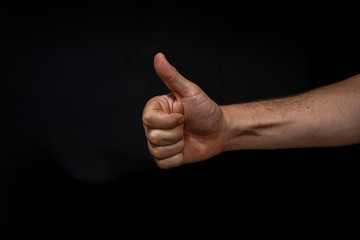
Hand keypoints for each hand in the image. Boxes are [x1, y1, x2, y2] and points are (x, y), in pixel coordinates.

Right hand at [142, 53, 227, 168]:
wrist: (219, 130)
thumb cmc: (206, 109)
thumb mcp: (190, 91)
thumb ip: (172, 76)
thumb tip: (158, 56)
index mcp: (155, 109)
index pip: (149, 120)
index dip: (169, 121)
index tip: (183, 116)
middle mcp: (153, 126)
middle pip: (153, 137)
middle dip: (176, 134)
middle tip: (186, 127)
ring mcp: (158, 142)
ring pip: (158, 151)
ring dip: (178, 146)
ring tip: (186, 137)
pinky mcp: (166, 157)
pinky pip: (164, 163)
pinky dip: (177, 158)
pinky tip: (185, 148)